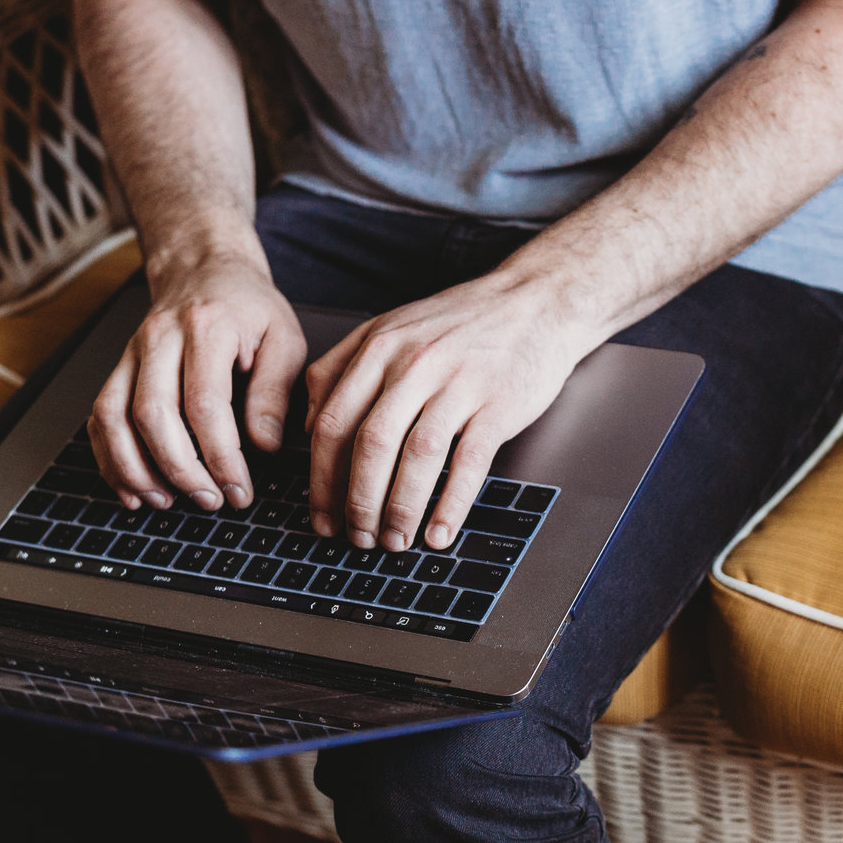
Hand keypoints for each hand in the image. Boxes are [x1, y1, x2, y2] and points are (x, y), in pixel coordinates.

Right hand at [88, 251, 307, 512]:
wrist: (205, 268)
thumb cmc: (249, 307)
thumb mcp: (284, 338)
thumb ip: (275, 391)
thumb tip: (263, 446)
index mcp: (207, 327)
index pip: (205, 404)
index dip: (221, 457)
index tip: (239, 490)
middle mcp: (160, 337)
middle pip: (152, 414)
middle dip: (179, 469)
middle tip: (209, 501)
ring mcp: (131, 352)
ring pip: (113, 417)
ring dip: (135, 469)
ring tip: (166, 501)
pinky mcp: (117, 368)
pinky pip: (100, 417)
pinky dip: (110, 458)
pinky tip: (133, 489)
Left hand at [302, 272, 598, 549]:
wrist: (535, 300)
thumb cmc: (461, 321)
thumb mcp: (390, 328)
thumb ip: (341, 368)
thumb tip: (307, 425)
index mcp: (378, 348)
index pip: (334, 422)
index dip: (322, 479)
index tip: (322, 516)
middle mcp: (413, 364)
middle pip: (370, 444)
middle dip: (358, 502)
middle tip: (358, 539)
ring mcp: (458, 384)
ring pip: (417, 457)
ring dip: (401, 509)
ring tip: (395, 542)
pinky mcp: (498, 404)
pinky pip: (469, 463)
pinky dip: (451, 504)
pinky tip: (439, 533)